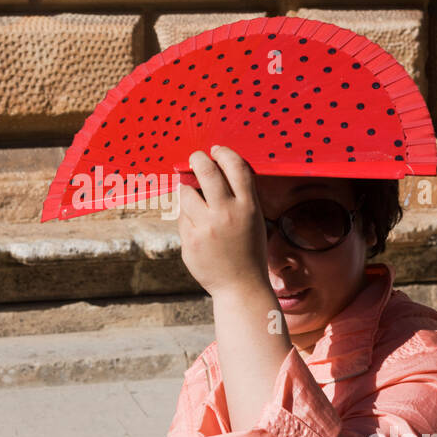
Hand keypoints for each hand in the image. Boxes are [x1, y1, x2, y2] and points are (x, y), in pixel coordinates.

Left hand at [176, 145, 270, 299]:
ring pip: (186, 194)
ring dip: (188, 192)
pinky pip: (182, 218)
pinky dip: (188, 219)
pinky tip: (199, 232)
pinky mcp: (190, 240)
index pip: (235, 166)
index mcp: (248, 206)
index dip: (223, 152)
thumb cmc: (248, 251)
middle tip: (194, 158)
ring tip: (197, 204)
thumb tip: (216, 168)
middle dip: (197, 159)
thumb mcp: (254, 220)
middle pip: (206, 171)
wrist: (241, 287)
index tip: (215, 150)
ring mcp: (206, 227)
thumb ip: (239, 196)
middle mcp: (227, 214)